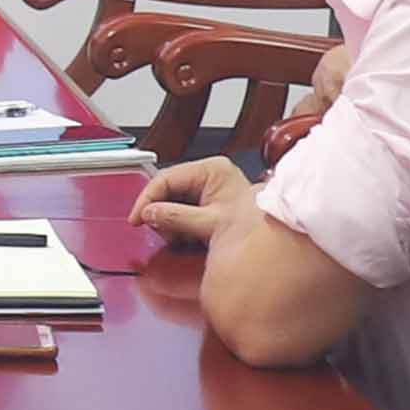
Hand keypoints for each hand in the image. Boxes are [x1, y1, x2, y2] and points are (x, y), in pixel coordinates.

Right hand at [133, 154, 252, 251]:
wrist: (273, 240)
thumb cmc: (252, 226)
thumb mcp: (209, 223)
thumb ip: (176, 217)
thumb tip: (150, 213)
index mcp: (211, 169)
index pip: (165, 178)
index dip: (147, 199)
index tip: (136, 218)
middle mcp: (209, 174)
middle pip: (167, 190)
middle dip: (160, 213)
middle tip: (160, 232)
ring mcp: (208, 187)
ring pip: (172, 201)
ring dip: (169, 221)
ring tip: (180, 237)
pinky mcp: (207, 201)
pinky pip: (181, 210)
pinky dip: (178, 225)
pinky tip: (185, 236)